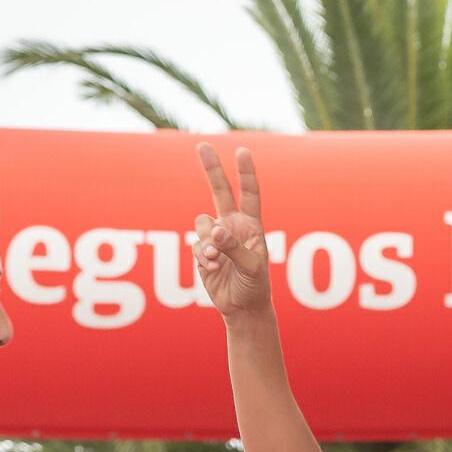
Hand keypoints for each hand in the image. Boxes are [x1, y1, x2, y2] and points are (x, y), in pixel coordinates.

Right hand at [194, 144, 271, 317]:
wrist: (242, 307)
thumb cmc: (255, 285)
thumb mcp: (252, 267)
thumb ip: (234, 247)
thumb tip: (213, 231)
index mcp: (251, 226)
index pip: (249, 194)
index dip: (246, 173)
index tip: (243, 151)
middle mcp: (232, 226)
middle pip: (219, 191)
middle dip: (211, 168)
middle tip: (202, 145)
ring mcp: (215, 238)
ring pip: (202, 223)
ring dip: (208, 240)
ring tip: (217, 259)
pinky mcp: (201, 251)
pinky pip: (195, 245)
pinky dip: (202, 256)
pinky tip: (212, 268)